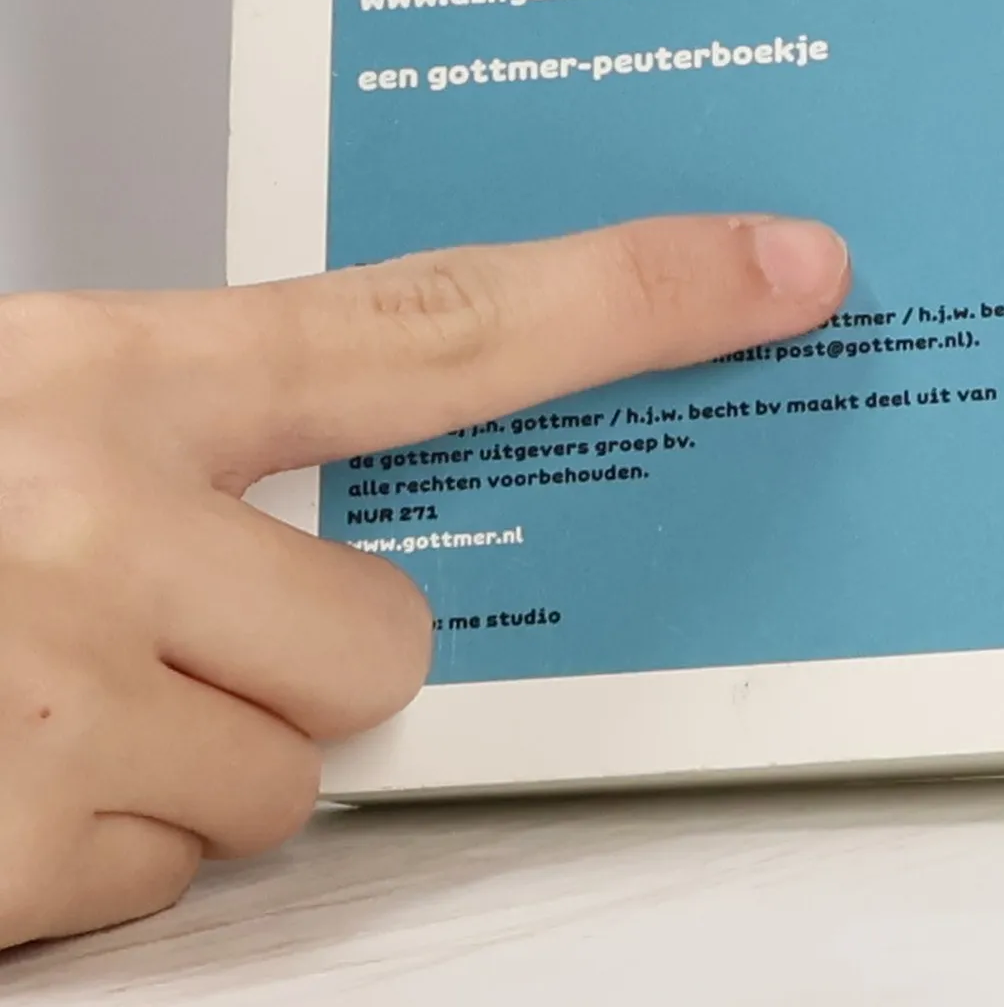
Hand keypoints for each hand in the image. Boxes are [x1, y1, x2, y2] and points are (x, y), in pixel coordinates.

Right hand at [0, 213, 847, 948]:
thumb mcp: (25, 404)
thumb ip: (199, 430)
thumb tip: (361, 506)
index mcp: (110, 368)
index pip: (439, 317)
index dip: (632, 290)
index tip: (785, 264)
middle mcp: (93, 514)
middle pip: (385, 639)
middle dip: (297, 663)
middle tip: (134, 625)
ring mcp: (46, 697)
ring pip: (284, 782)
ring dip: (184, 767)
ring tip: (24, 698)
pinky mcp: (8, 856)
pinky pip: (173, 881)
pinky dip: (95, 860)